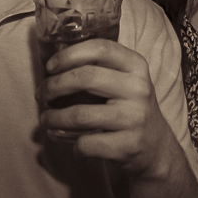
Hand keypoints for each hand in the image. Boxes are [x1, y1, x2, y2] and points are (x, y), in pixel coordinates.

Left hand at [39, 39, 180, 180]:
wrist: (156, 148)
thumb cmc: (129, 109)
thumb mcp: (126, 82)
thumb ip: (101, 69)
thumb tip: (54, 67)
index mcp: (136, 66)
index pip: (101, 49)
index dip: (69, 55)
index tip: (50, 67)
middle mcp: (138, 88)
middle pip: (86, 77)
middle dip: (54, 85)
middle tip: (41, 94)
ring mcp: (134, 118)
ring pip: (80, 115)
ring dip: (54, 118)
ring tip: (46, 120)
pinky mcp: (128, 145)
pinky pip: (87, 144)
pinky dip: (74, 147)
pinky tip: (74, 146)